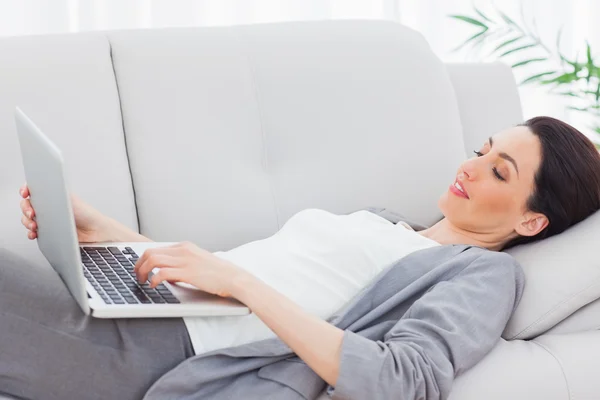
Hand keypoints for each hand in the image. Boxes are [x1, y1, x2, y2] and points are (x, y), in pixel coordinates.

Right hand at [19, 183, 113, 242]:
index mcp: (53, 195)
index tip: (25, 193)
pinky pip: (32, 231)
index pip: (34, 189)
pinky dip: (30, 233)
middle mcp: (48, 206)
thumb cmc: (85, 214)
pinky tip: (34, 233)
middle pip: (27, 204)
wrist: (94, 232)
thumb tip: (42, 186)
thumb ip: (55, 191)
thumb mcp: (69, 198)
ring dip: (27, 222)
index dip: (26, 190)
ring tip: (35, 225)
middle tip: (32, 213)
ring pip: (27, 219)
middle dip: (25, 208)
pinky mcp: (47, 232)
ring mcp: (46, 219)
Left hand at [133, 241, 248, 297]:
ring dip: (143, 271)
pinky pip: (162, 272)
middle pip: (150, 252)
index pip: (156, 248)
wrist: (233, 277)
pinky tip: (154, 285)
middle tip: (137, 276)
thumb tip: (168, 274)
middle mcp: (183, 250)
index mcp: (185, 246)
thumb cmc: (218, 274)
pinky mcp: (187, 272)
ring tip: (143, 281)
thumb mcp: (198, 262)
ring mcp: (185, 260)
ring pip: (153, 260)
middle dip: (139, 265)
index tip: (140, 269)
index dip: (144, 260)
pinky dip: (153, 279)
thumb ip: (182, 264)